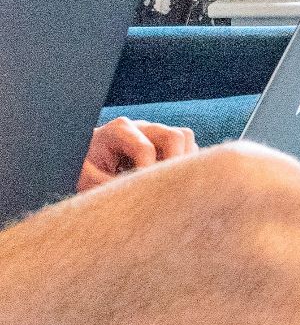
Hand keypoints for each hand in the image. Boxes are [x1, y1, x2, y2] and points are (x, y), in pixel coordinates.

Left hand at [76, 117, 196, 191]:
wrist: (85, 165)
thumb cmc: (84, 171)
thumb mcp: (86, 179)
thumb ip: (108, 185)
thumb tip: (136, 197)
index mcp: (118, 130)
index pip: (146, 149)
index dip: (147, 173)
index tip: (142, 195)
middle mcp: (141, 127)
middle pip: (174, 136)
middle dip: (174, 164)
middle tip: (167, 190)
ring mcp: (156, 133)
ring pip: (186, 139)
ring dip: (184, 163)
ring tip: (171, 185)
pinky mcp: (166, 144)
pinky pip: (189, 149)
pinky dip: (185, 165)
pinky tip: (170, 182)